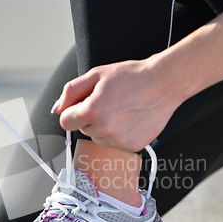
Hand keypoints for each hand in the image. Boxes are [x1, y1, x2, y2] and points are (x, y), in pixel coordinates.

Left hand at [54, 59, 182, 151]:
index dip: (73, 111)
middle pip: (82, 129)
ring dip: (104, 126)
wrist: (164, 84)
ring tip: (121, 109)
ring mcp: (118, 140)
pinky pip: (114, 143)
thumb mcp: (97, 75)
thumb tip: (57, 108)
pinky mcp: (131, 146)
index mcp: (92, 111)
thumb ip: (71, 91)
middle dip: (90, 117)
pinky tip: (130, 118)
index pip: (65, 122)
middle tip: (109, 102)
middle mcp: (104, 129)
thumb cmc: (133, 77)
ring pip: (98, 137)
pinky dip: (119, 133)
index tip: (83, 104)